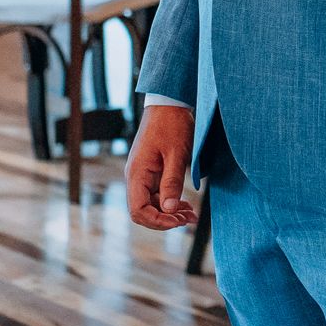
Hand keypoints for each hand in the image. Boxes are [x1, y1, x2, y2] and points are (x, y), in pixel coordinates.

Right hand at [125, 104, 198, 229]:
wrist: (169, 104)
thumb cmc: (172, 125)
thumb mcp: (177, 154)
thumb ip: (172, 182)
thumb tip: (168, 210)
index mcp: (137, 174)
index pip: (138, 210)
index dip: (157, 221)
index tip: (178, 221)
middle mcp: (135, 176)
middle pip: (144, 211)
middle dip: (165, 219)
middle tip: (189, 219)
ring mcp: (142, 174)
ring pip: (151, 204)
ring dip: (169, 212)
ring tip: (190, 214)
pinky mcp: (150, 171)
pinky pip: (156, 194)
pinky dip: (169, 201)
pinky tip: (185, 204)